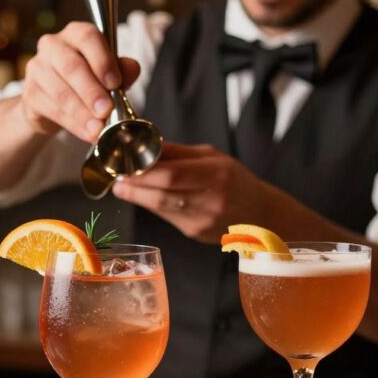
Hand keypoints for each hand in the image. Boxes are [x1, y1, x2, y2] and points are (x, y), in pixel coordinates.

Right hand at [20, 22, 141, 142]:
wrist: (56, 103)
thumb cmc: (88, 81)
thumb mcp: (109, 74)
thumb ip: (122, 69)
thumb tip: (133, 68)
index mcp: (76, 34)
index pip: (87, 37)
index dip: (102, 60)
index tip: (114, 83)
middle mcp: (53, 45)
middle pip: (71, 66)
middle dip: (91, 92)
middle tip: (106, 110)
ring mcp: (37, 68)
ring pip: (60, 91)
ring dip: (81, 113)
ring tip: (98, 128)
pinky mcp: (30, 93)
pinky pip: (51, 109)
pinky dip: (71, 123)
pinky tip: (85, 132)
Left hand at [111, 142, 285, 242]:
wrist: (260, 213)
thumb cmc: (235, 180)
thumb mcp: (213, 157)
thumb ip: (179, 153)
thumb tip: (146, 144)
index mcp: (217, 175)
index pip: (172, 175)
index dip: (144, 172)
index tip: (126, 165)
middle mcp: (211, 200)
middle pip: (162, 195)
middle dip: (134, 187)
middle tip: (118, 178)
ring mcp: (203, 220)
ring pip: (161, 208)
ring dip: (138, 197)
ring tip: (123, 187)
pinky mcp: (196, 233)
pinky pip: (168, 217)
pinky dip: (153, 206)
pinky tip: (144, 197)